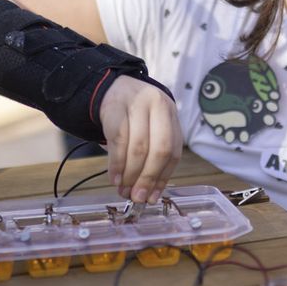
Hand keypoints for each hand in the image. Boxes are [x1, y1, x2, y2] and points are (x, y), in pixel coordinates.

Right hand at [98, 77, 183, 202]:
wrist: (112, 88)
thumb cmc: (135, 116)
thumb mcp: (151, 127)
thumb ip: (154, 155)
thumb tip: (149, 194)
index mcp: (171, 113)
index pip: (174, 150)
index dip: (163, 177)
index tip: (153, 197)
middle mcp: (158, 105)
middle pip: (160, 148)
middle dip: (148, 178)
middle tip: (138, 197)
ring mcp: (136, 104)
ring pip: (138, 147)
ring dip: (131, 174)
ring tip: (124, 190)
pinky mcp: (114, 107)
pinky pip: (117, 140)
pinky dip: (116, 164)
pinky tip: (114, 178)